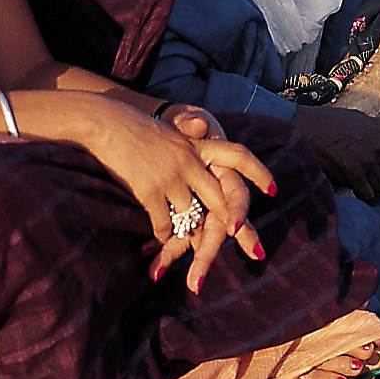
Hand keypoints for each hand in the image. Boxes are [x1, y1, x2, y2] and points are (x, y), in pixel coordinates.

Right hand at [47, 94, 271, 292]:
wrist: (105, 123)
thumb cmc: (139, 130)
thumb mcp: (172, 131)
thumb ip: (191, 137)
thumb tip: (203, 124)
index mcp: (199, 145)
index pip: (238, 154)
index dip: (258, 171)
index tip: (274, 190)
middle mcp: (191, 161)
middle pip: (221, 201)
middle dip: (238, 228)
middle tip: (255, 250)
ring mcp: (171, 177)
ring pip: (192, 218)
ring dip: (193, 239)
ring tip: (195, 255)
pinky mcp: (149, 191)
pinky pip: (164, 224)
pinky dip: (165, 237)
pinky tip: (160, 243)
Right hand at [291, 104, 379, 200]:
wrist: (304, 128)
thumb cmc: (327, 121)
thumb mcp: (356, 117)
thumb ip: (374, 126)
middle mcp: (378, 146)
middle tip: (371, 170)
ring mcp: (366, 162)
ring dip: (371, 183)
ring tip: (361, 179)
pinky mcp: (354, 176)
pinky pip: (367, 193)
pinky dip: (362, 192)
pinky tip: (354, 186)